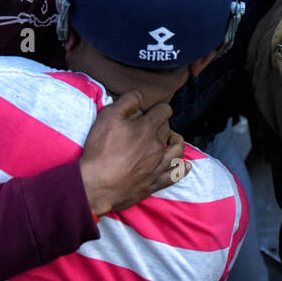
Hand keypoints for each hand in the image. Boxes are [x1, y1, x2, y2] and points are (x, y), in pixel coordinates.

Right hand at [79, 90, 187, 216]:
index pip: (164, 110)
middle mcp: (157, 146)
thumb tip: (140, 95)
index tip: (151, 110)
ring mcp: (157, 165)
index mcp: (147, 128)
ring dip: (177, 141)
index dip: (159, 107)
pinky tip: (185, 165)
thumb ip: (127, 101)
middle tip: (151, 125)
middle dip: (162, 124)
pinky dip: (183, 169)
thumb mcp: (108, 116)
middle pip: (168, 129)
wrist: (96, 185)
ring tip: (172, 139)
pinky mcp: (154, 183)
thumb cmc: (100, 150)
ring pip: (177, 150)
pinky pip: (175, 175)